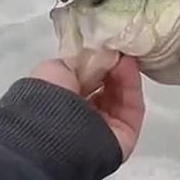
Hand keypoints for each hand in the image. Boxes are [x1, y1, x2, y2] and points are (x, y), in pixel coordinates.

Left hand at [30, 56, 144, 161]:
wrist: (53, 133)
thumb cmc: (47, 100)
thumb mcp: (55, 69)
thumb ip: (77, 61)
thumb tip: (98, 55)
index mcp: (63, 102)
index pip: (87, 79)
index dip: (99, 60)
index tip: (106, 44)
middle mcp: (83, 117)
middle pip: (107, 87)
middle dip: (114, 65)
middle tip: (119, 47)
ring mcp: (105, 128)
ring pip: (122, 96)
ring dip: (124, 73)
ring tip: (124, 55)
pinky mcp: (124, 136)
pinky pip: (133, 108)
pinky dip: (132, 85)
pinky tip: (128, 67)